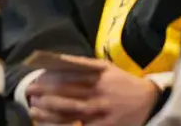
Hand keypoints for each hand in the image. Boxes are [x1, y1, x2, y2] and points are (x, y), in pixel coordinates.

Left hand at [28, 60, 161, 125]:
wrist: (149, 101)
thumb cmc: (124, 83)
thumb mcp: (108, 68)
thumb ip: (86, 65)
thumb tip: (60, 61)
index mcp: (101, 75)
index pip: (71, 74)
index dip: (51, 76)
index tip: (36, 77)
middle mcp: (100, 91)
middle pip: (68, 91)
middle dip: (46, 92)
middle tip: (30, 92)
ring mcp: (102, 110)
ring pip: (71, 110)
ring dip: (51, 110)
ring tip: (34, 109)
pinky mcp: (104, 125)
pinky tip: (52, 125)